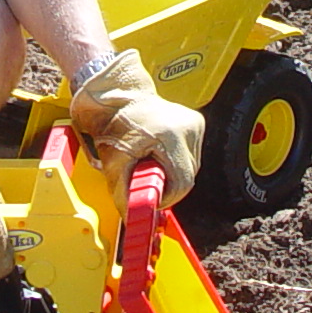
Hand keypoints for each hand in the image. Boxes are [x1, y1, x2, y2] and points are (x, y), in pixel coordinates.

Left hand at [70, 49, 203, 206]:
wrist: (119, 94)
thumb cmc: (114, 123)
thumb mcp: (114, 161)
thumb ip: (123, 192)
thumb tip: (131, 218)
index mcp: (170, 135)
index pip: (181, 183)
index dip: (166, 197)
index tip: (152, 199)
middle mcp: (188, 127)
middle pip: (188, 176)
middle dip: (167, 184)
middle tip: (147, 179)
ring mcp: (195, 123)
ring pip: (192, 167)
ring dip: (173, 172)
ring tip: (152, 161)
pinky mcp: (197, 123)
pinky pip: (192, 155)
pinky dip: (177, 160)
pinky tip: (160, 151)